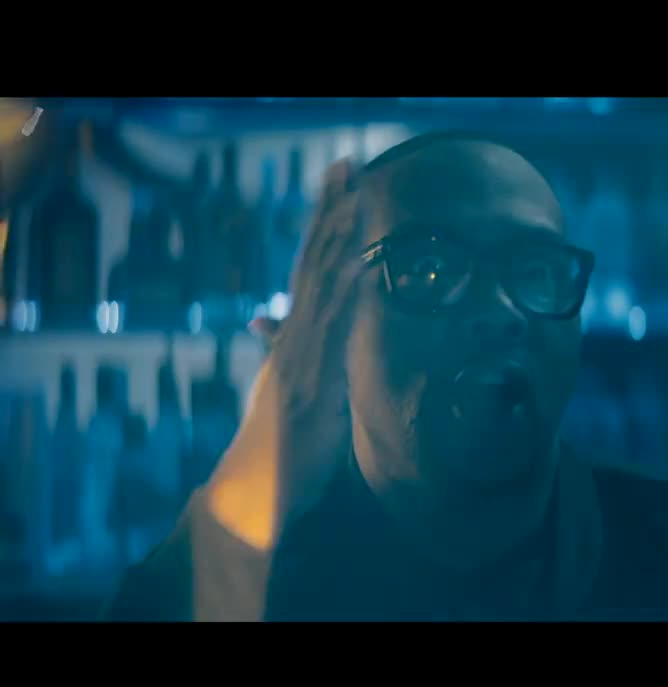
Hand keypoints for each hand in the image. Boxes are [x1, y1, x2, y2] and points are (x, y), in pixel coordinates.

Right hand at [206, 159, 363, 550]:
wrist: (256, 489)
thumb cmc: (276, 441)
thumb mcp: (283, 384)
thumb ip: (280, 347)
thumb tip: (265, 317)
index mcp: (293, 336)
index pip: (311, 267)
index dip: (325, 224)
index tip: (342, 182)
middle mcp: (295, 338)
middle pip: (315, 262)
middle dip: (332, 212)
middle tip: (346, 163)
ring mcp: (300, 358)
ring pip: (321, 288)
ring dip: (339, 241)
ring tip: (356, 198)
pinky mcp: (307, 385)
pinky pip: (330, 333)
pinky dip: (344, 296)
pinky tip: (359, 267)